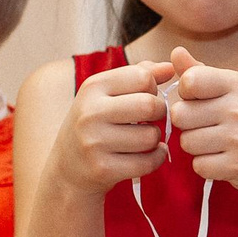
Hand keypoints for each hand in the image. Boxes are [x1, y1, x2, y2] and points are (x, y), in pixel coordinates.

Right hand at [49, 58, 173, 192]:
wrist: (67, 168)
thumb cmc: (96, 124)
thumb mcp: (107, 94)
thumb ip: (139, 75)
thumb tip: (170, 67)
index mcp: (93, 87)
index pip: (143, 77)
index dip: (153, 88)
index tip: (146, 98)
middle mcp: (90, 112)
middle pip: (149, 105)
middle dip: (160, 113)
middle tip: (152, 120)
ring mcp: (94, 142)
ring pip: (150, 136)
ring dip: (156, 139)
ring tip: (145, 138)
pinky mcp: (103, 169)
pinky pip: (148, 162)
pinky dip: (156, 158)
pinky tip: (149, 155)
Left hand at [167, 48, 237, 195]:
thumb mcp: (232, 91)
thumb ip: (200, 73)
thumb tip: (176, 51)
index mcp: (237, 84)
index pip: (189, 81)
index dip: (186, 95)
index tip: (201, 102)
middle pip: (180, 115)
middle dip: (188, 124)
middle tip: (208, 127)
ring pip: (186, 142)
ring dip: (196, 147)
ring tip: (217, 144)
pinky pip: (199, 166)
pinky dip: (206, 166)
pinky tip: (223, 160)